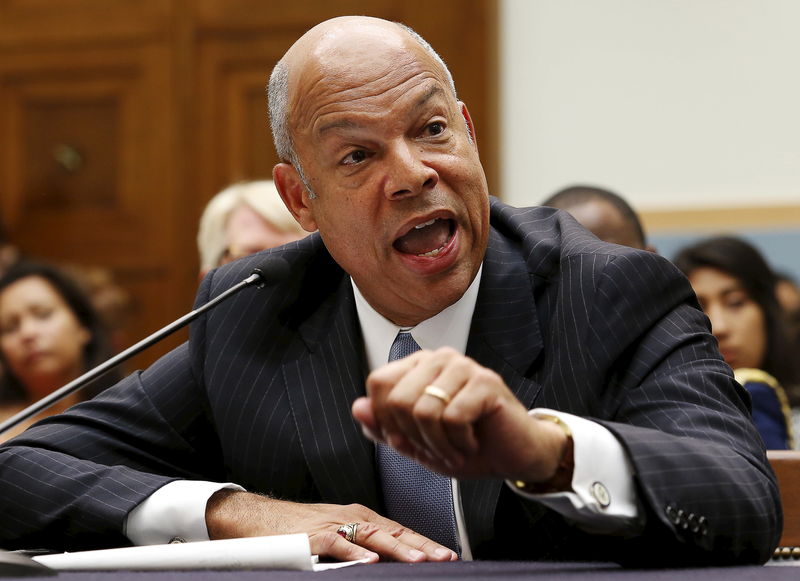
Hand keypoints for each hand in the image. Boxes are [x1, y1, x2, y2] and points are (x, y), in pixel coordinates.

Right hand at [205, 489, 456, 562]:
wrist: (253, 517)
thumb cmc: (294, 528)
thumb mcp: (334, 534)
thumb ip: (359, 545)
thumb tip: (385, 562)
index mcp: (359, 516)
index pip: (399, 529)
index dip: (424, 542)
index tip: (448, 554)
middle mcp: (350, 516)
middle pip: (392, 530)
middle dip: (421, 545)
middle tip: (446, 558)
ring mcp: (331, 524)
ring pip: (371, 535)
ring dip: (398, 548)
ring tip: (420, 560)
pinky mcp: (310, 536)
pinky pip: (336, 544)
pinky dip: (354, 552)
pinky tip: (369, 561)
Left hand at [351, 347, 567, 482]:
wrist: (513, 456)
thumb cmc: (466, 445)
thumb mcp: (417, 443)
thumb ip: (385, 427)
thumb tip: (357, 408)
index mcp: (419, 366)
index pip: (378, 382)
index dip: (386, 420)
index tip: (408, 441)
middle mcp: (440, 358)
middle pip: (398, 399)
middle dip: (414, 438)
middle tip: (437, 451)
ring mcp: (464, 366)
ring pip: (423, 410)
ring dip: (438, 445)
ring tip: (455, 451)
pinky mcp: (486, 382)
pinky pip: (452, 418)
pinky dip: (459, 444)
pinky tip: (472, 443)